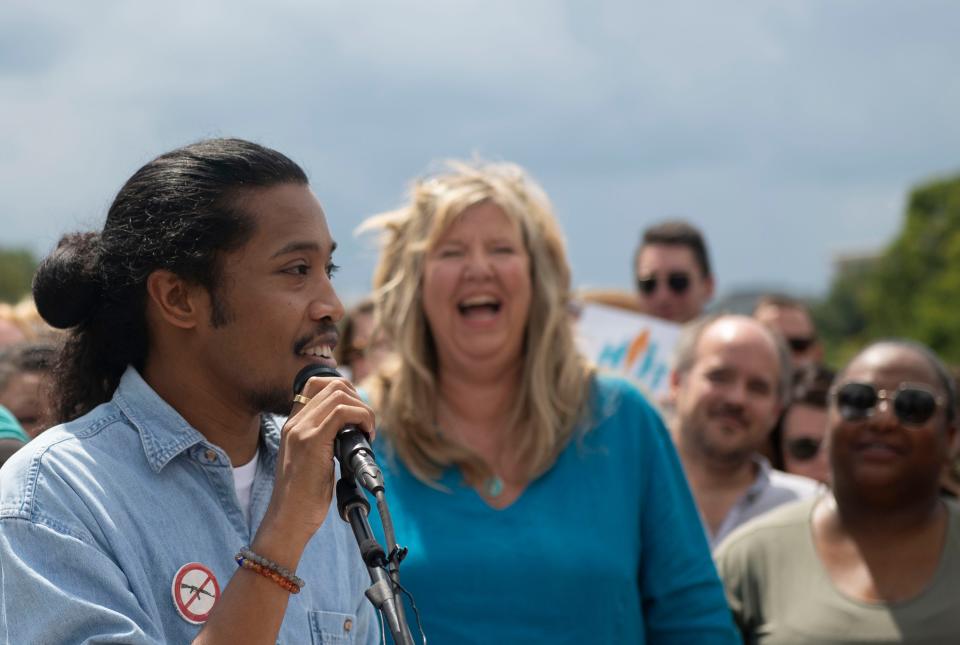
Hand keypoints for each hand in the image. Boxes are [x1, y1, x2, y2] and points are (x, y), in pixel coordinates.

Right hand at [257, 374, 375, 554]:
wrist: (287, 520)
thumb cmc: (303, 498)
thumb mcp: (313, 461)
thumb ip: (326, 442)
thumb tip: (354, 433)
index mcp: (293, 424)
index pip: (316, 384)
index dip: (344, 391)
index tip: (357, 414)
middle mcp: (295, 422)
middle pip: (333, 384)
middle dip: (358, 399)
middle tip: (366, 425)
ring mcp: (301, 430)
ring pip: (339, 394)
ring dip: (363, 409)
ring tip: (367, 432)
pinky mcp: (312, 442)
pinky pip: (342, 412)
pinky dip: (362, 418)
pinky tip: (367, 436)